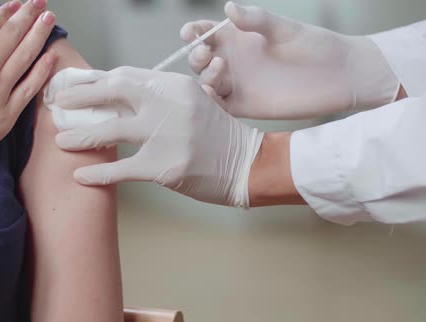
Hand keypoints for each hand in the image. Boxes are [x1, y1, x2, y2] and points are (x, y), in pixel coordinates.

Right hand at [0, 0, 56, 186]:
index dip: (4, 13)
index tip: (16, 4)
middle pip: (11, 37)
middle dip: (27, 16)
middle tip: (39, 3)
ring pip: (25, 57)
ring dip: (39, 34)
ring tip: (50, 18)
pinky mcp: (8, 116)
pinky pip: (30, 88)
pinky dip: (43, 70)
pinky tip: (51, 55)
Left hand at [54, 67, 263, 206]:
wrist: (245, 164)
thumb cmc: (214, 134)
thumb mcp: (190, 102)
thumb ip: (156, 96)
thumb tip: (112, 95)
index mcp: (174, 85)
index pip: (125, 75)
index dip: (94, 80)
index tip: (73, 85)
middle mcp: (170, 104)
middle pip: (114, 92)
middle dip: (80, 97)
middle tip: (58, 104)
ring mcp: (167, 136)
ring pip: (111, 131)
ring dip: (81, 135)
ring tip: (61, 140)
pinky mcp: (166, 167)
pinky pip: (122, 169)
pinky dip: (98, 173)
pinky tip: (80, 175)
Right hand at [180, 2, 398, 118]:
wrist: (338, 76)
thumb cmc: (315, 46)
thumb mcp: (285, 29)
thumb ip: (257, 20)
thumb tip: (229, 7)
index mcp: (237, 37)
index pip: (204, 33)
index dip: (192, 33)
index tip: (190, 33)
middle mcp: (232, 61)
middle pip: (199, 59)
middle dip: (195, 56)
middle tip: (206, 53)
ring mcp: (236, 84)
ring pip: (205, 82)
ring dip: (203, 76)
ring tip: (219, 68)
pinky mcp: (243, 105)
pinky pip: (218, 106)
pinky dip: (210, 101)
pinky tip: (212, 94)